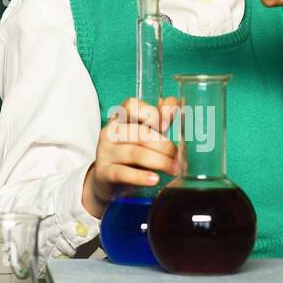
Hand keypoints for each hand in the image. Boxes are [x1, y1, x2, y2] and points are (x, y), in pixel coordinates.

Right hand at [82, 95, 180, 217]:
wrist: (107, 181)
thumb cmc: (131, 155)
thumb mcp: (145, 135)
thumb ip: (160, 119)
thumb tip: (174, 101)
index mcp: (120, 119)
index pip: (130, 105)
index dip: (149, 112)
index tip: (166, 124)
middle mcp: (110, 132)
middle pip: (138, 132)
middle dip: (163, 145)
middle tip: (177, 157)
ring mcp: (105, 152)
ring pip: (134, 153)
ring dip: (159, 161)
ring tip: (173, 169)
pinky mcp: (104, 173)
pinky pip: (123, 173)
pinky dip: (141, 177)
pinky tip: (154, 179)